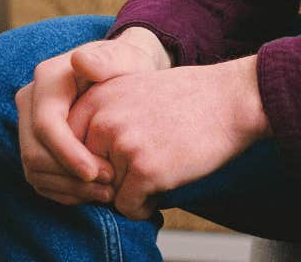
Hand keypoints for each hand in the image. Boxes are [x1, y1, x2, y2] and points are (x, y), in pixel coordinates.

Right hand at [15, 30, 169, 206]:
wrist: (123, 73)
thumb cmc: (127, 65)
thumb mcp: (126, 57)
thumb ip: (108, 59)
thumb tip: (80, 62)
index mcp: (47, 79)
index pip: (45, 125)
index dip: (67, 154)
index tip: (96, 173)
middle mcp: (30, 102)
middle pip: (34, 152)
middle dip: (70, 176)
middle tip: (109, 186)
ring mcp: (28, 125)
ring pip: (34, 170)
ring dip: (69, 188)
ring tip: (107, 192)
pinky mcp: (35, 145)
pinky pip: (39, 178)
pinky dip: (65, 191)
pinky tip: (93, 193)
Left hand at [66, 55, 269, 220]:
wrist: (233, 100)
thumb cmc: (188, 99)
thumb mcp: (131, 92)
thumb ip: (99, 119)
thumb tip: (73, 167)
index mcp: (95, 99)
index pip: (67, 150)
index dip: (90, 164)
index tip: (113, 165)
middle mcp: (102, 120)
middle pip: (85, 175)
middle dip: (110, 180)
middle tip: (142, 165)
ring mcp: (122, 144)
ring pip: (107, 193)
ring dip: (130, 191)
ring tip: (160, 168)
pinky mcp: (144, 169)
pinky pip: (128, 207)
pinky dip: (145, 206)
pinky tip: (165, 184)